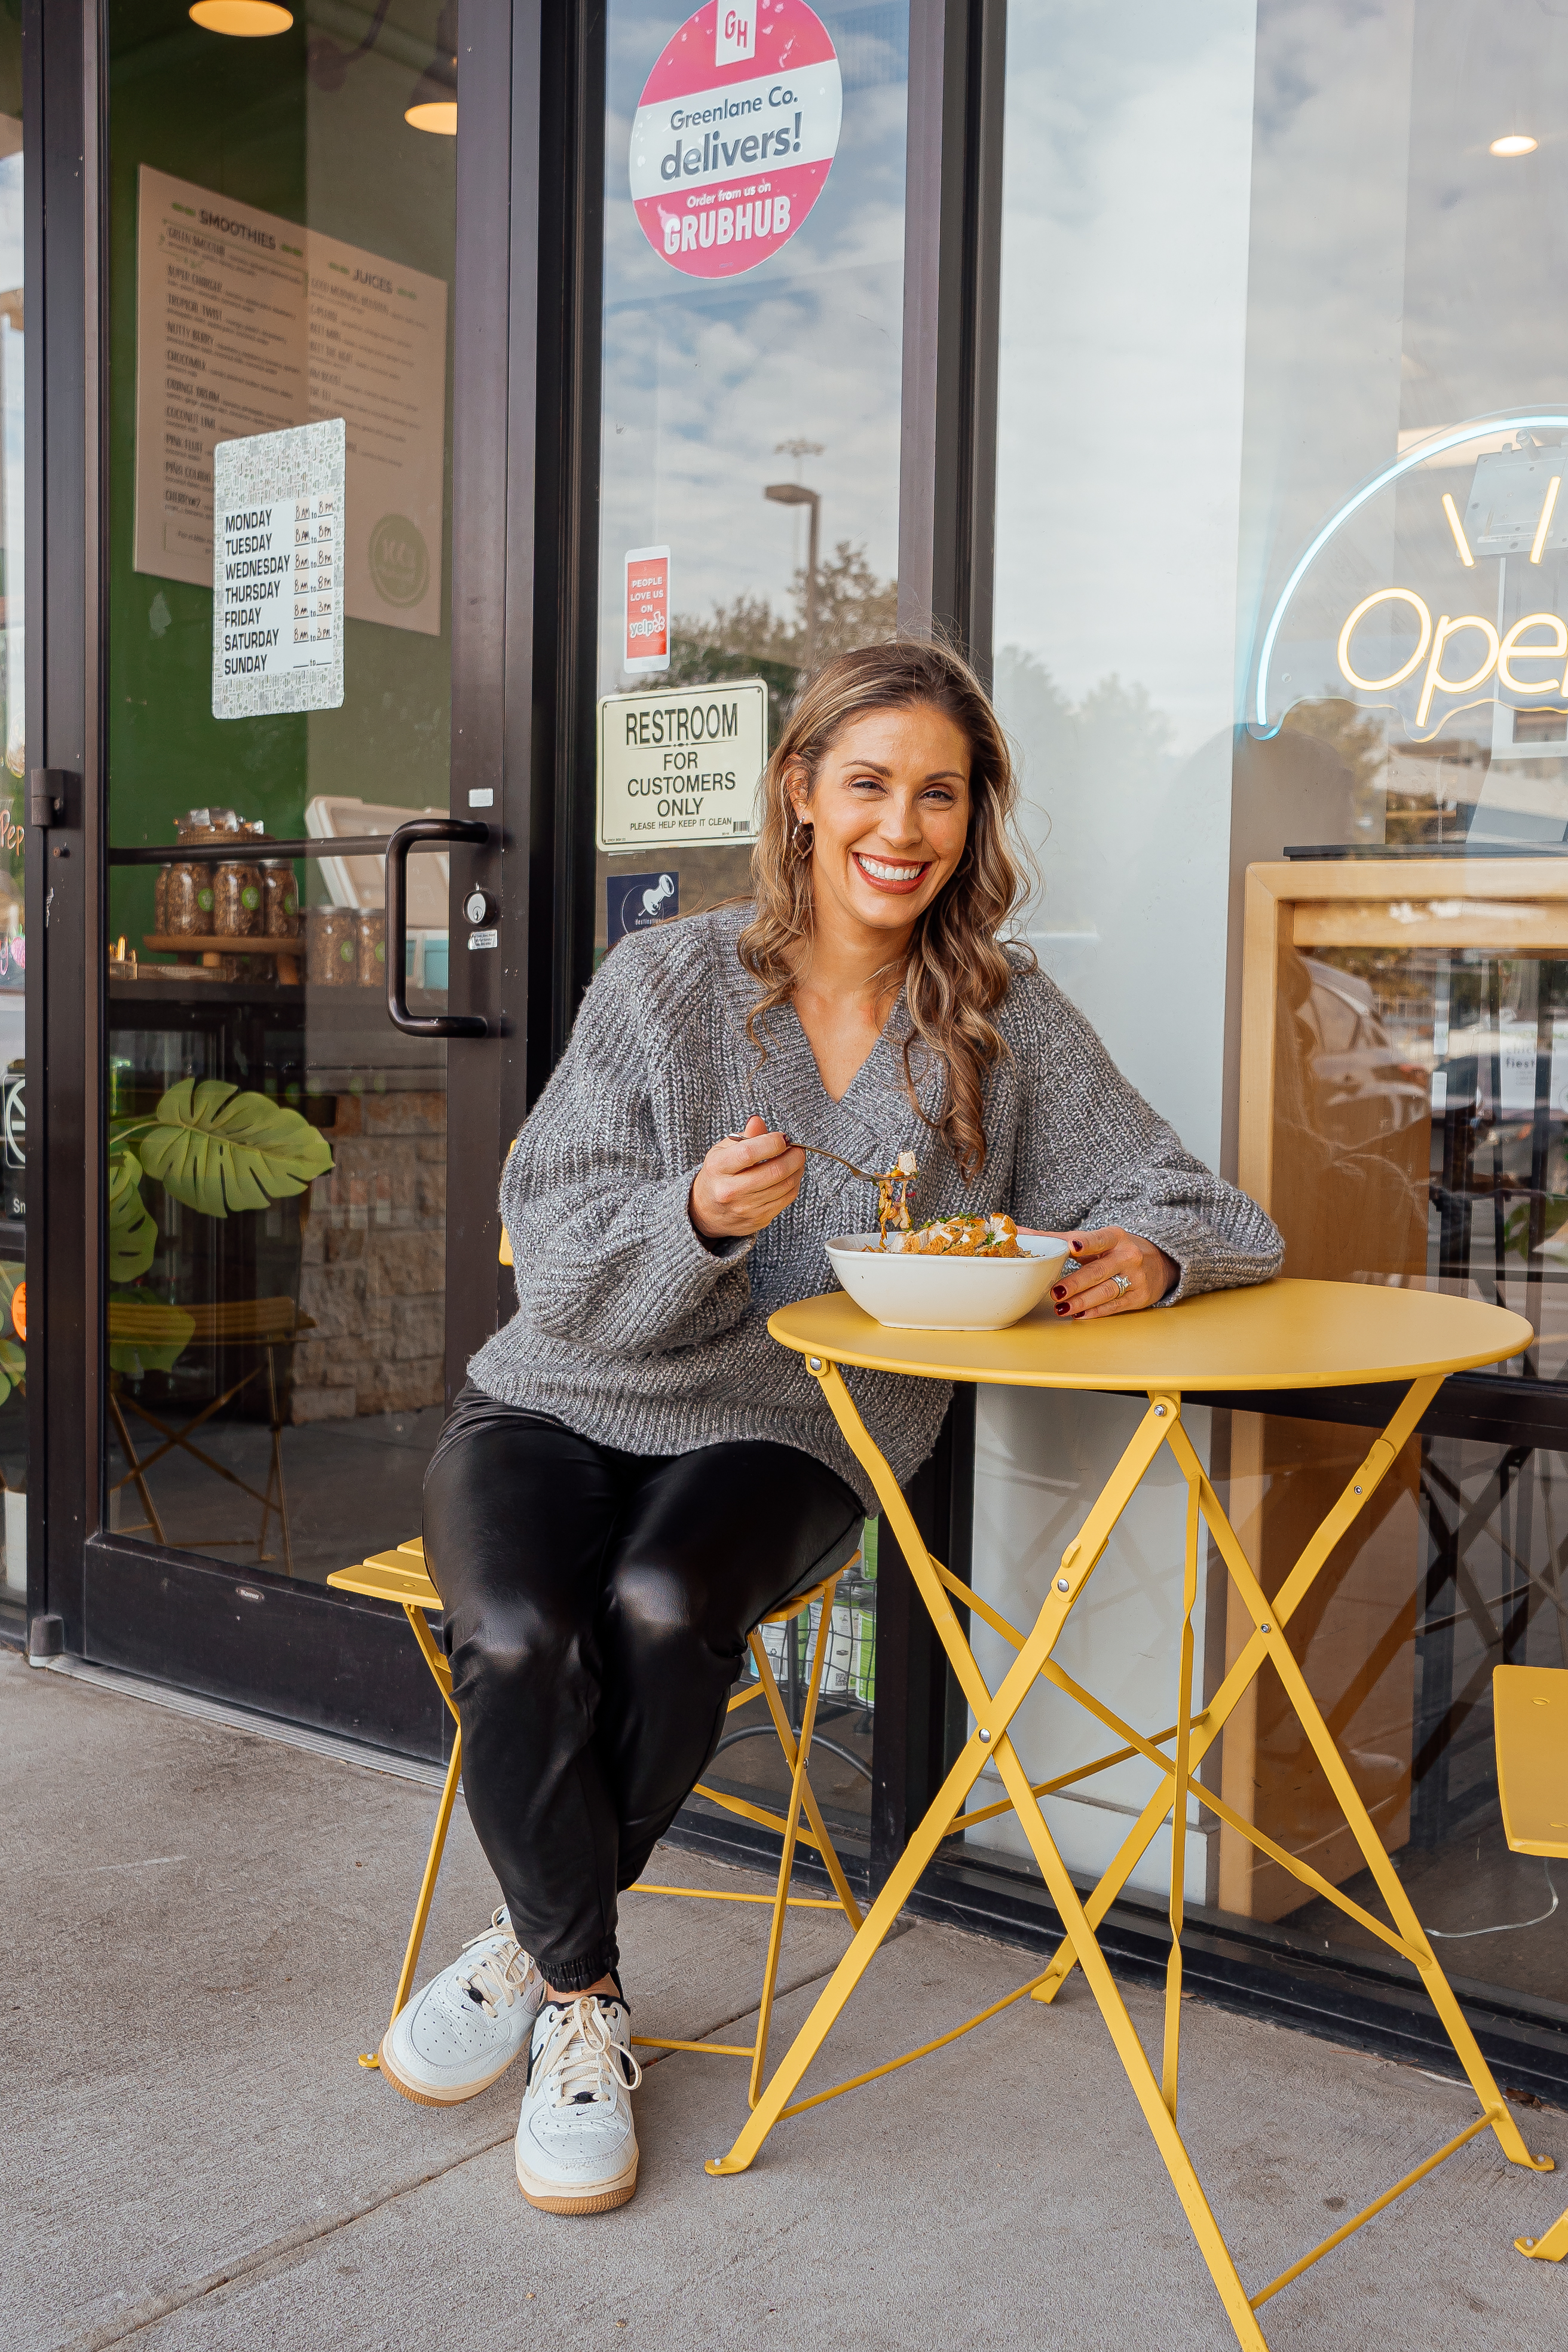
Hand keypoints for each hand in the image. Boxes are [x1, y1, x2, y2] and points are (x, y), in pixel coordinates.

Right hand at [690, 1116, 804, 1240]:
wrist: (707, 1211)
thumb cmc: (719, 1175)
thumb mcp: (723, 1151)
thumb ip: (744, 1137)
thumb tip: (757, 1121)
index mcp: (718, 1167)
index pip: (749, 1152)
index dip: (772, 1142)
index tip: (783, 1138)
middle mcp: (729, 1190)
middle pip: (774, 1172)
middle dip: (794, 1157)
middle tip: (798, 1149)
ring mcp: (745, 1208)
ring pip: (785, 1186)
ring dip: (797, 1170)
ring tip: (796, 1160)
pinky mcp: (758, 1219)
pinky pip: (786, 1199)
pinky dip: (794, 1184)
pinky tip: (792, 1175)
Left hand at [1045, 1226, 1175, 1319]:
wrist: (1160, 1261)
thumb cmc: (1117, 1249)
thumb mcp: (1097, 1239)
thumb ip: (1060, 1239)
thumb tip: (1020, 1231)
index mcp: (1115, 1237)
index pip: (1099, 1239)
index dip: (1087, 1244)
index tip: (1073, 1248)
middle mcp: (1128, 1256)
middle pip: (1098, 1271)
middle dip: (1075, 1283)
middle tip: (1055, 1292)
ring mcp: (1135, 1277)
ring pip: (1105, 1291)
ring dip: (1082, 1301)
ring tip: (1061, 1307)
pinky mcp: (1139, 1297)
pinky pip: (1114, 1306)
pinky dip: (1095, 1311)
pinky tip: (1079, 1314)